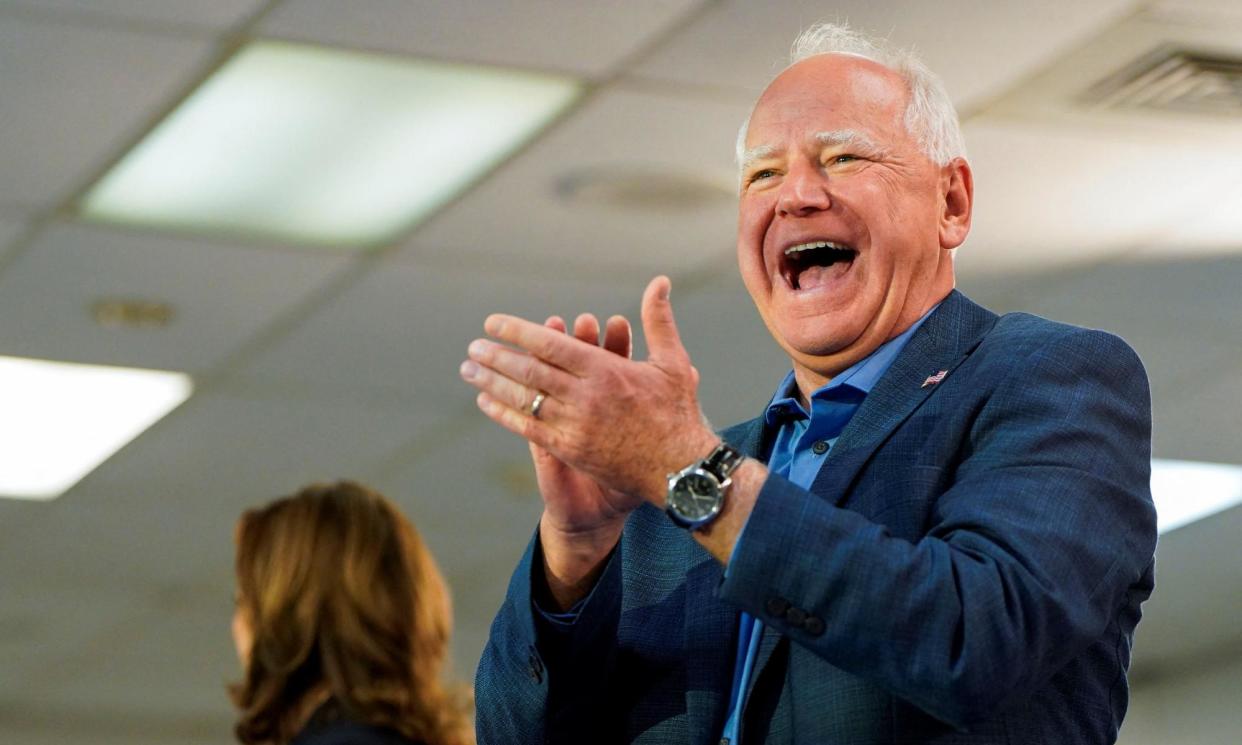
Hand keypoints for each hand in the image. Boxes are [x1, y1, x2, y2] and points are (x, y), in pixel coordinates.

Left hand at [461, 276, 718, 505]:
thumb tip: (659, 282)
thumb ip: (658, 321)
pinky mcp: (570, 450)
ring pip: (523, 399)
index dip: (517, 331)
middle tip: (472, 348)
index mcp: (606, 370)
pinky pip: (527, 429)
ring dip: (492, 383)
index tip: (492, 323)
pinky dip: (504, 414)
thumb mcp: (672, 362)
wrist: (679, 471)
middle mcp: (585, 397)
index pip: (550, 344)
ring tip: (469, 370)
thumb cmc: (677, 413)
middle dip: (496, 357)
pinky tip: (486, 403)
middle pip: (529, 371)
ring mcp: (575, 426)